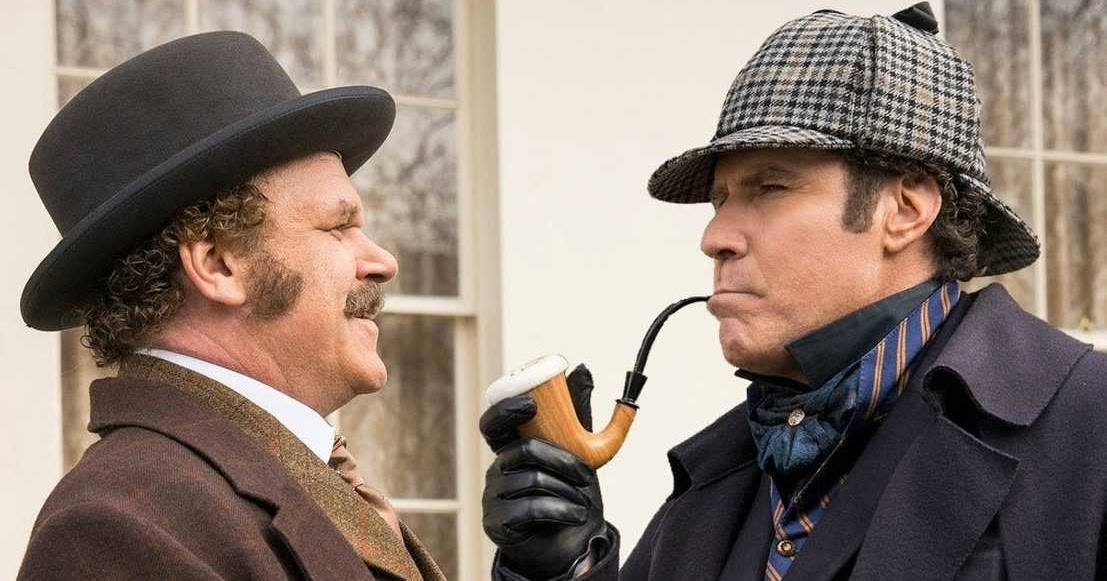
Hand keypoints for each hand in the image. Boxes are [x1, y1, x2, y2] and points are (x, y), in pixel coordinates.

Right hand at [481, 365, 606, 578]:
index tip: (530, 404)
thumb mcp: (578, 450)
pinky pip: (531, 509)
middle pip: (522, 450)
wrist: (568, 543)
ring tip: (583, 501)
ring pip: (532, 479)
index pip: (493, 423)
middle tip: (587, 472)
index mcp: (510, 447)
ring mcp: (493, 496)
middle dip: (560, 459)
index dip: (505, 410)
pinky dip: (562, 510)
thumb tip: (582, 368)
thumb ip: (579, 413)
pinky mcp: (498, 524)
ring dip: (568, 490)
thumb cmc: (568, 492)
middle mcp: (496, 468)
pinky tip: (575, 514)